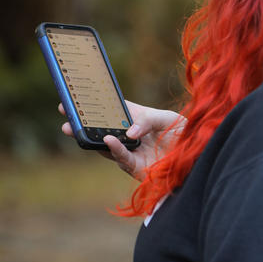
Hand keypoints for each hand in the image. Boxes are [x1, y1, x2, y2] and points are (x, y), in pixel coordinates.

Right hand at [59, 101, 184, 179]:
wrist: (198, 156)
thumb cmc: (184, 133)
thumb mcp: (167, 118)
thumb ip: (147, 120)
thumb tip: (129, 132)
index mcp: (135, 118)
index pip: (111, 109)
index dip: (94, 103)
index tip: (76, 95)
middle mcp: (129, 135)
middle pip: (101, 127)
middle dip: (82, 121)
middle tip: (64, 112)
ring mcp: (130, 151)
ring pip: (104, 144)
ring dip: (89, 137)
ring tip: (74, 128)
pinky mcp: (135, 167)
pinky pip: (121, 157)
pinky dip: (113, 149)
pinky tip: (107, 139)